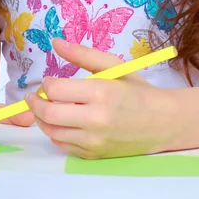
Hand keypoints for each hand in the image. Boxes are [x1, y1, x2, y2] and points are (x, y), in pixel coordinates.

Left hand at [25, 38, 180, 158]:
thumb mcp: (114, 66)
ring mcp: (94, 141)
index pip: (56, 90)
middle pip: (48, 114)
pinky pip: (62, 145)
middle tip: (35, 96)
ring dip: (42, 119)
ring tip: (47, 108)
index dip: (46, 84)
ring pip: (51, 132)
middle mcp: (96, 120)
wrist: (163, 123)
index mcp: (101, 93)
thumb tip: (55, 43)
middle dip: (35, 103)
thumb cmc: (137, 90)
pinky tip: (62, 123)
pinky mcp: (94, 155)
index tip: (49, 81)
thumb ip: (82, 54)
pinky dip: (55, 133)